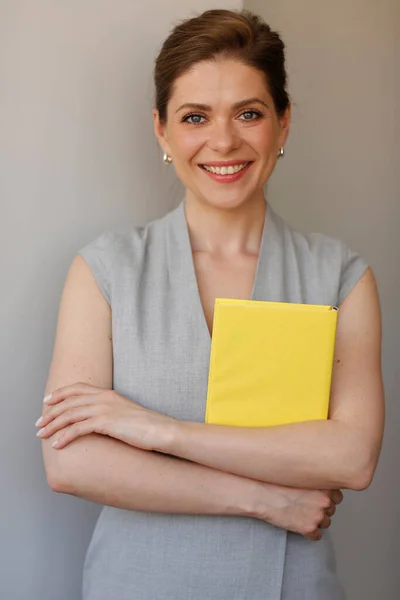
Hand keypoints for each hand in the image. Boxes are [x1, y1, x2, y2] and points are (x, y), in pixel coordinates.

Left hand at [36, 382, 175, 450]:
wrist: (161, 430)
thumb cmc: (146, 427)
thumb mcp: (126, 414)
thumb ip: (110, 413)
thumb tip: (98, 421)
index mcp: (108, 394)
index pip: (77, 388)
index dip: (60, 394)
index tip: (47, 401)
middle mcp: (104, 398)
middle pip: (69, 402)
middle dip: (51, 413)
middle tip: (38, 424)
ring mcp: (105, 409)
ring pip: (70, 415)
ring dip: (53, 425)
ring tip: (42, 436)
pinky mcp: (106, 422)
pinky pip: (78, 428)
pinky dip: (65, 436)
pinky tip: (57, 445)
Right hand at [254, 483, 342, 540]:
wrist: (263, 495)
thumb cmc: (278, 483)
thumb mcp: (301, 476)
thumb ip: (316, 482)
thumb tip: (324, 490)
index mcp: (325, 486)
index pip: (337, 497)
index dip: (326, 498)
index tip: (316, 497)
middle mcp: (325, 501)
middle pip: (331, 510)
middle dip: (321, 509)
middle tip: (305, 505)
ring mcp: (318, 516)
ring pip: (325, 523)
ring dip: (315, 521)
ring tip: (300, 514)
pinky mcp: (309, 529)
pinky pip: (316, 536)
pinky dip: (309, 533)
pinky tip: (299, 524)